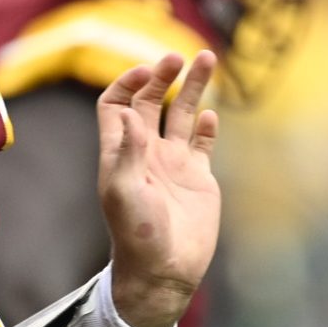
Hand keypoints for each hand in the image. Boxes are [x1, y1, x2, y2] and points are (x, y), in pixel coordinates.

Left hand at [96, 50, 219, 326]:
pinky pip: (202, 142)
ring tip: (207, 58)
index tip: (145, 71)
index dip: (126, 84)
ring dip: (192, 88)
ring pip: (181, 114)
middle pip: (150, 102)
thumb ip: (128, 151)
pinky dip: (206, 125)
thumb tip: (130, 110)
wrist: (164, 270)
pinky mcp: (198, 178)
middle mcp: (144, 152)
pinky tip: (211, 114)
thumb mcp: (124, 191)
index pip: (116, 105)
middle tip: (178, 56)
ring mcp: (172, 163)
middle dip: (162, 76)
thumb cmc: (136, 234)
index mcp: (119, 152)